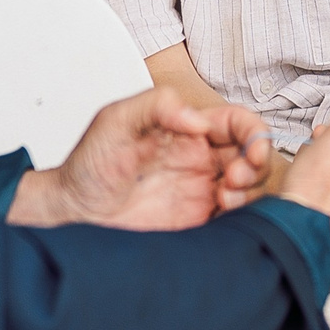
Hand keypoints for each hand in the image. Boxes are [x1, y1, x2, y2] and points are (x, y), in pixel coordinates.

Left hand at [8, 89, 274, 228]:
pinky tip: (220, 214)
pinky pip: (235, 220)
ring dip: (251, 191)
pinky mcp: (197, 223)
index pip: (237, 123)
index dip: (255, 132)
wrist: (72, 213)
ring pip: (251, 188)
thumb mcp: (116, 120)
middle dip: (257, 164)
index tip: (252, 149)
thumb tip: (199, 119)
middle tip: (235, 177)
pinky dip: (241, 217)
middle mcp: (201, 160)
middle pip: (253, 156)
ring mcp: (201, 192)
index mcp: (188, 131)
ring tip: (226, 197)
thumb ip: (156, 106)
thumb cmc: (89, 164)